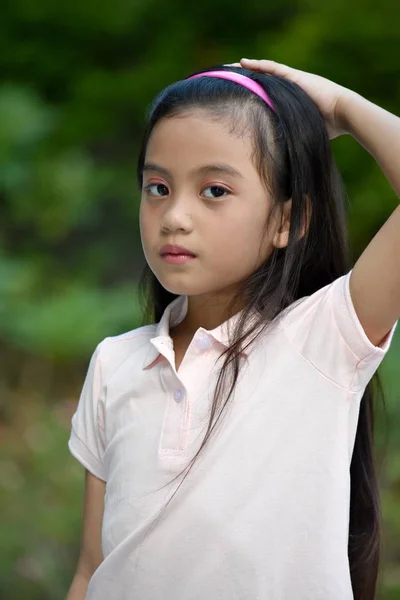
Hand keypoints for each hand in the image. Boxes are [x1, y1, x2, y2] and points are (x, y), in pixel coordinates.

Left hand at [231, 58, 354, 139]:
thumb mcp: (302, 136)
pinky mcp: (295, 77)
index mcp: (289, 103)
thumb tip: (281, 166)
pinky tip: (244, 62)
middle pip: (262, 83)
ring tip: (229, 67)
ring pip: (264, 73)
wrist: (343, 114)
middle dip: (244, 81)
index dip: (251, 97)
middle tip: (226, 80)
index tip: (236, 100)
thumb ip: (290, 144)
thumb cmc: (329, 129)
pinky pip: (272, 69)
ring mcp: (292, 81)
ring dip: (247, 70)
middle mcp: (289, 90)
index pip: (266, 97)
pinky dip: (258, 65)